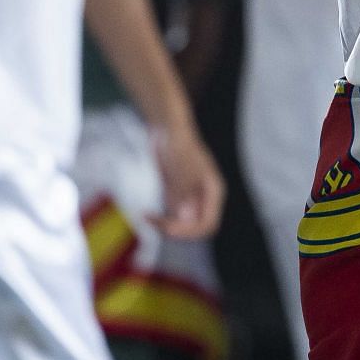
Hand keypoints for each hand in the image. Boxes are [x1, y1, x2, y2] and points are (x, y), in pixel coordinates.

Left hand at [147, 121, 225, 239]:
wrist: (167, 129)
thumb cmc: (179, 143)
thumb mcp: (181, 166)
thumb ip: (185, 191)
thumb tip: (188, 217)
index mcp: (213, 192)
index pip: (207, 224)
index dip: (188, 231)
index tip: (167, 227)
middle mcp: (203, 199)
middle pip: (193, 228)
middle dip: (174, 229)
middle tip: (152, 221)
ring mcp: (190, 199)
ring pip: (180, 225)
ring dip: (163, 226)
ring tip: (147, 217)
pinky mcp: (176, 197)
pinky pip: (170, 217)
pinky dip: (158, 218)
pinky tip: (146, 212)